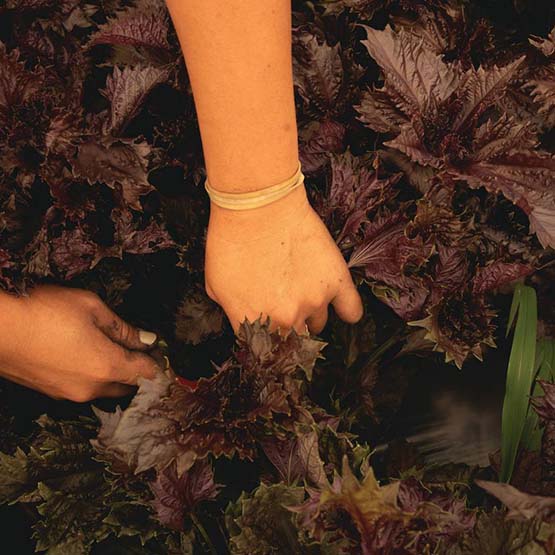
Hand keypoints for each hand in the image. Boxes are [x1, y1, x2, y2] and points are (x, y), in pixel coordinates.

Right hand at [0, 284, 160, 401]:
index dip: (158, 362)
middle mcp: (91, 388)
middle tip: (140, 349)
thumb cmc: (44, 311)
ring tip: (112, 349)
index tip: (162, 353)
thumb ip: (122, 327)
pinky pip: (84, 388)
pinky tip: (86, 355)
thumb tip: (146, 339)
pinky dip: (93, 377)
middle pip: (128, 386)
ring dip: (115, 375)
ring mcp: (69, 394)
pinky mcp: (51, 393)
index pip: (145, 372)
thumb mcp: (91, 308)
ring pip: (105, 389)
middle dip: (138, 371)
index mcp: (107, 367)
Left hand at [204, 185, 363, 334]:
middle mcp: (284, 319)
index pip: (262, 350)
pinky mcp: (335, 282)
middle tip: (283, 312)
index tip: (267, 334)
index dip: (264, 341)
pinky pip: (351, 311)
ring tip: (303, 294)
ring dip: (311, 316)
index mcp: (252, 322)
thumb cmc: (230, 239)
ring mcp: (313, 302)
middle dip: (287, 331)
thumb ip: (233, 311)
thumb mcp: (214, 284)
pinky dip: (348, 312)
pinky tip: (342, 308)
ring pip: (318, 325)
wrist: (258, 205)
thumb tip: (246, 318)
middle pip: (292, 343)